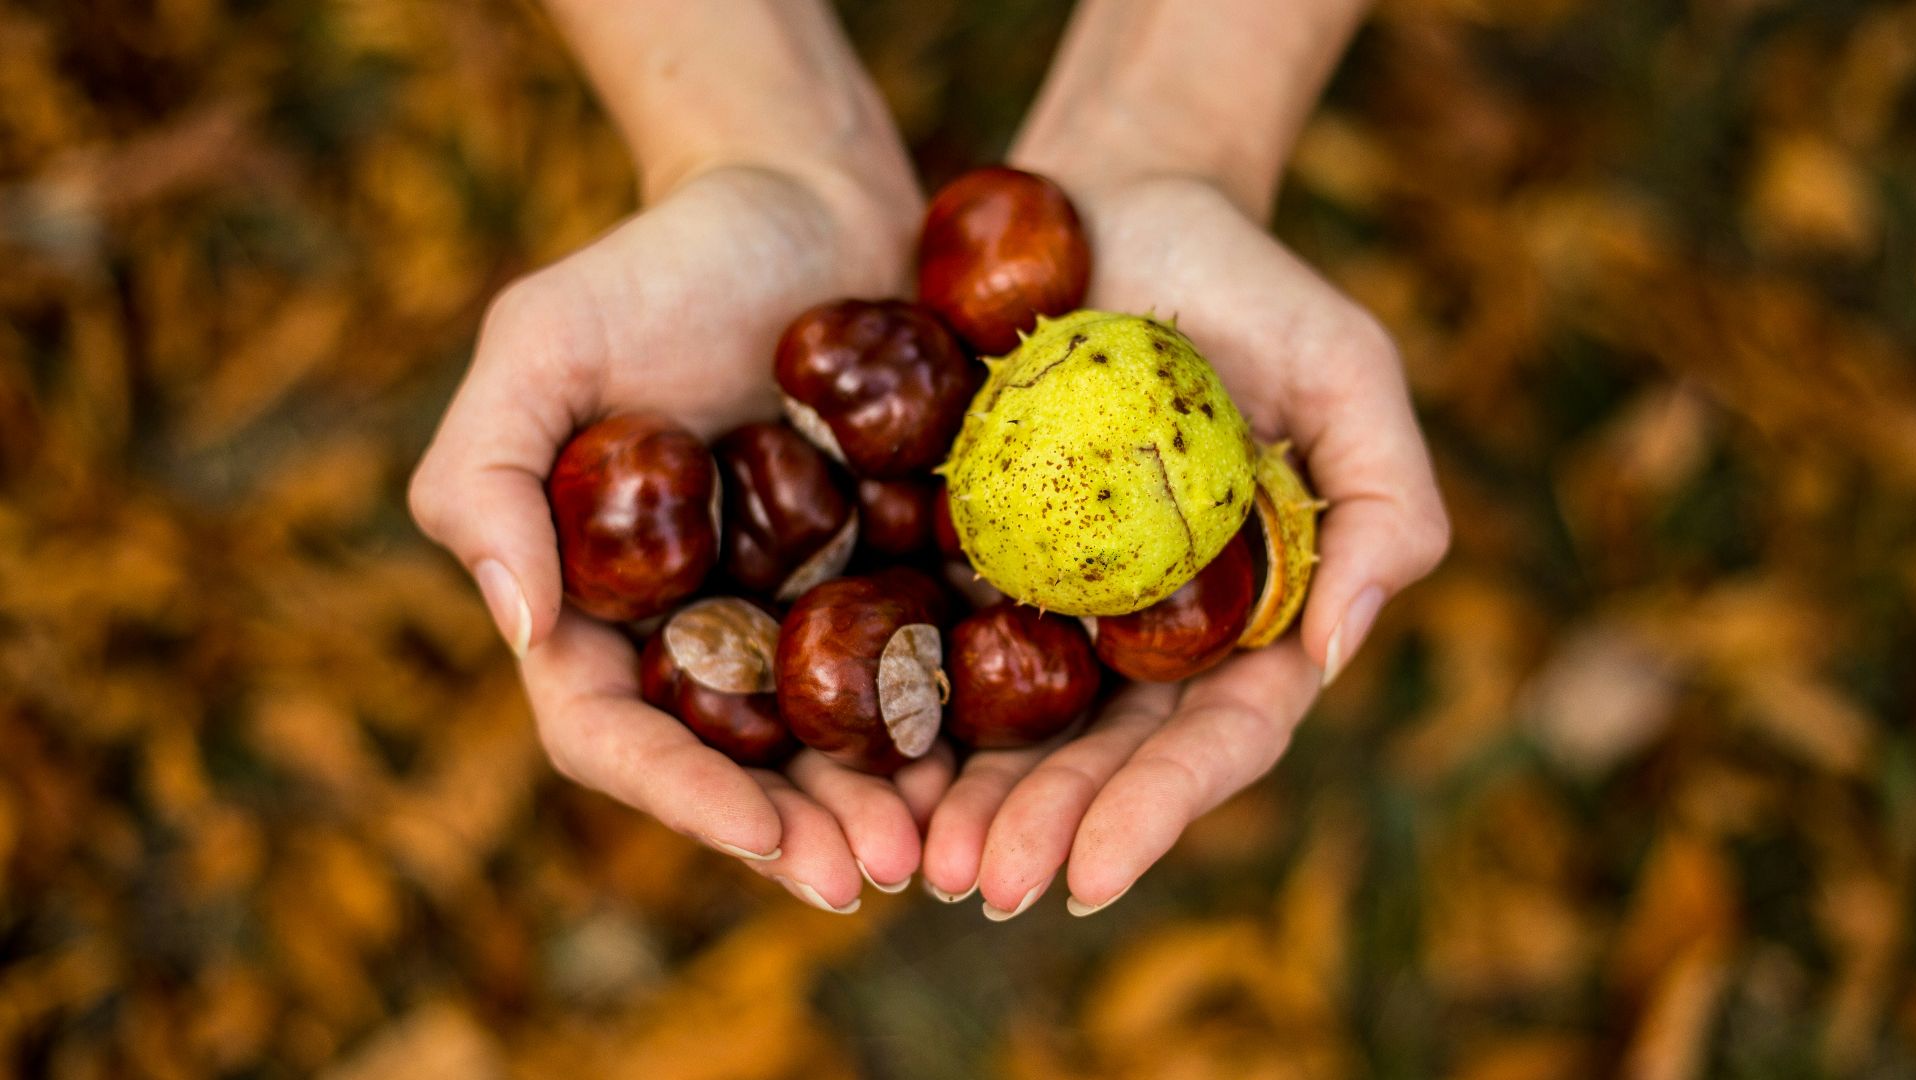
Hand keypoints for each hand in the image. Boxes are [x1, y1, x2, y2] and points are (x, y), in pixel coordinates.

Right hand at [409, 164, 950, 911]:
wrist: (806, 197)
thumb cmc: (660, 258)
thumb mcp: (541, 338)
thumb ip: (487, 475)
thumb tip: (521, 629)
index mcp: (600, 602)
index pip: (614, 733)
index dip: (683, 798)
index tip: (764, 839)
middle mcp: (699, 627)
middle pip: (734, 765)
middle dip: (800, 831)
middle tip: (877, 874)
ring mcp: (800, 610)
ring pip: (833, 741)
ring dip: (882, 806)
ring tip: (946, 848)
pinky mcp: (893, 574)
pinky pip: (921, 669)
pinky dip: (954, 727)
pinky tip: (1004, 762)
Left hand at [920, 175, 1449, 916]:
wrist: (1119, 202)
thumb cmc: (1252, 284)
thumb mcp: (1349, 370)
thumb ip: (1385, 504)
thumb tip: (1334, 650)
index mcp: (1246, 617)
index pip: (1212, 741)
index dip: (1156, 813)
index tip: (1090, 879)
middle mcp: (1147, 633)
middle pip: (1103, 757)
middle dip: (1047, 829)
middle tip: (980, 884)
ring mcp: (1053, 600)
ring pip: (1014, 725)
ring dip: (968, 800)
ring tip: (914, 856)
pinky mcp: (967, 555)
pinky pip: (932, 642)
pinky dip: (904, 707)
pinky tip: (859, 756)